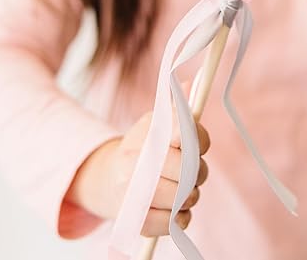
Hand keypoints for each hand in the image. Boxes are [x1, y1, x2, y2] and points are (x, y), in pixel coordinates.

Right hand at [65, 110, 209, 236]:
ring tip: (183, 189)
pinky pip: (174, 222)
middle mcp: (137, 161)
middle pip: (189, 170)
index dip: (197, 142)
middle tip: (194, 172)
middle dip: (198, 172)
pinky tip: (175, 208)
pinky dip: (181, 217)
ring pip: (184, 197)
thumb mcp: (157, 123)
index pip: (185, 134)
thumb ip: (177, 109)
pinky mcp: (135, 219)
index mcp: (147, 134)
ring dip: (191, 196)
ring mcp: (134, 191)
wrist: (108, 178)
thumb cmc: (143, 148)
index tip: (197, 146)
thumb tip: (190, 84)